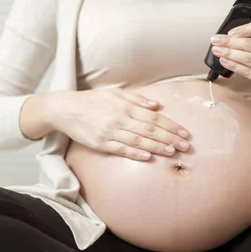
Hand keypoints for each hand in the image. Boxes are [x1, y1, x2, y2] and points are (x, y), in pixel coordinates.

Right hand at [52, 89, 189, 160]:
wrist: (65, 109)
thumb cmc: (92, 101)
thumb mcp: (114, 94)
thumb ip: (136, 99)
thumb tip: (157, 106)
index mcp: (125, 107)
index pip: (154, 118)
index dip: (170, 125)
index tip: (184, 132)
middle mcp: (120, 119)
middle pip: (150, 130)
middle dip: (170, 138)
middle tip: (185, 145)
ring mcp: (110, 132)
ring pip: (138, 141)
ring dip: (157, 147)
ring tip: (172, 152)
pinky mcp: (101, 144)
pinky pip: (122, 150)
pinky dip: (136, 154)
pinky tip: (148, 157)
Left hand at [210, 19, 250, 107]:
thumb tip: (234, 38)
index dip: (245, 28)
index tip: (232, 32)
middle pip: (250, 45)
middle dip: (229, 42)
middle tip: (215, 40)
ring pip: (247, 59)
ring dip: (229, 54)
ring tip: (217, 50)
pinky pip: (248, 73)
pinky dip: (234, 66)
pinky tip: (225, 62)